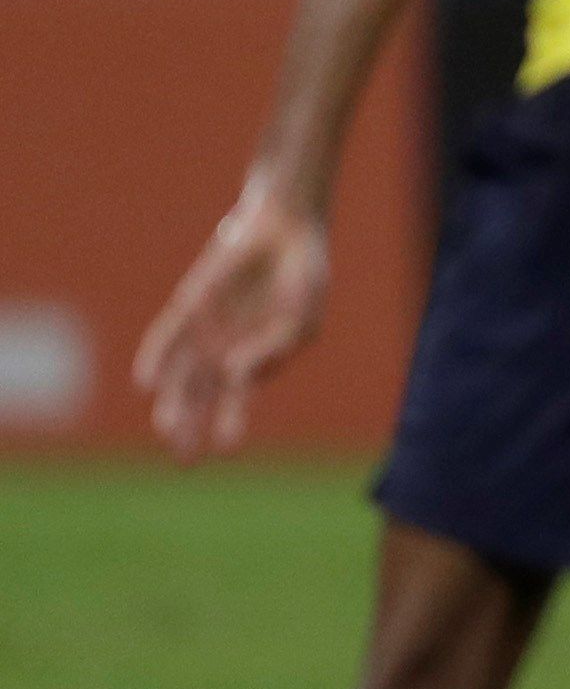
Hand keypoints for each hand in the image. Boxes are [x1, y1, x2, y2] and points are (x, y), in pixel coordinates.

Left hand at [136, 180, 331, 460]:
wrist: (287, 228)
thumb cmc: (303, 276)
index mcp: (256, 356)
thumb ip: (274, 352)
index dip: (231, 425)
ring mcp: (206, 327)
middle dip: (193, 427)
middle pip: (202, 396)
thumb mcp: (301, 321)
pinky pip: (168, 335)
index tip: (227, 450)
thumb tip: (236, 378)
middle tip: (184, 460)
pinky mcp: (190, 304)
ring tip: (167, 430)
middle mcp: (226, 347)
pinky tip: (146, 383)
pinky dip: (157, 357)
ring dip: (173, 403)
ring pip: (182, 374)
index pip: (237, 400)